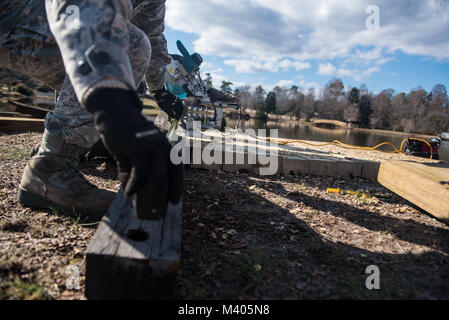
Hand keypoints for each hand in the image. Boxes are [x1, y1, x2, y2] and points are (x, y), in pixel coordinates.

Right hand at [85, 89, 182, 219]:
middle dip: (165, 195)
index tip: (175, 201)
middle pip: (171, 177)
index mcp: (166, 147)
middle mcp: (164, 146)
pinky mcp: (141, 147)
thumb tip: (131, 193)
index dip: (178, 186)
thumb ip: (133, 171)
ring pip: (158, 178)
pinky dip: (134, 185)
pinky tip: (128, 192)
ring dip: (149, 194)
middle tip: (157, 210)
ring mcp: (154, 146)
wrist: (112, 113)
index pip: (177, 170)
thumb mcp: (132, 155)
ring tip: (139, 203)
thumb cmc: (123, 135)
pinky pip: (141, 173)